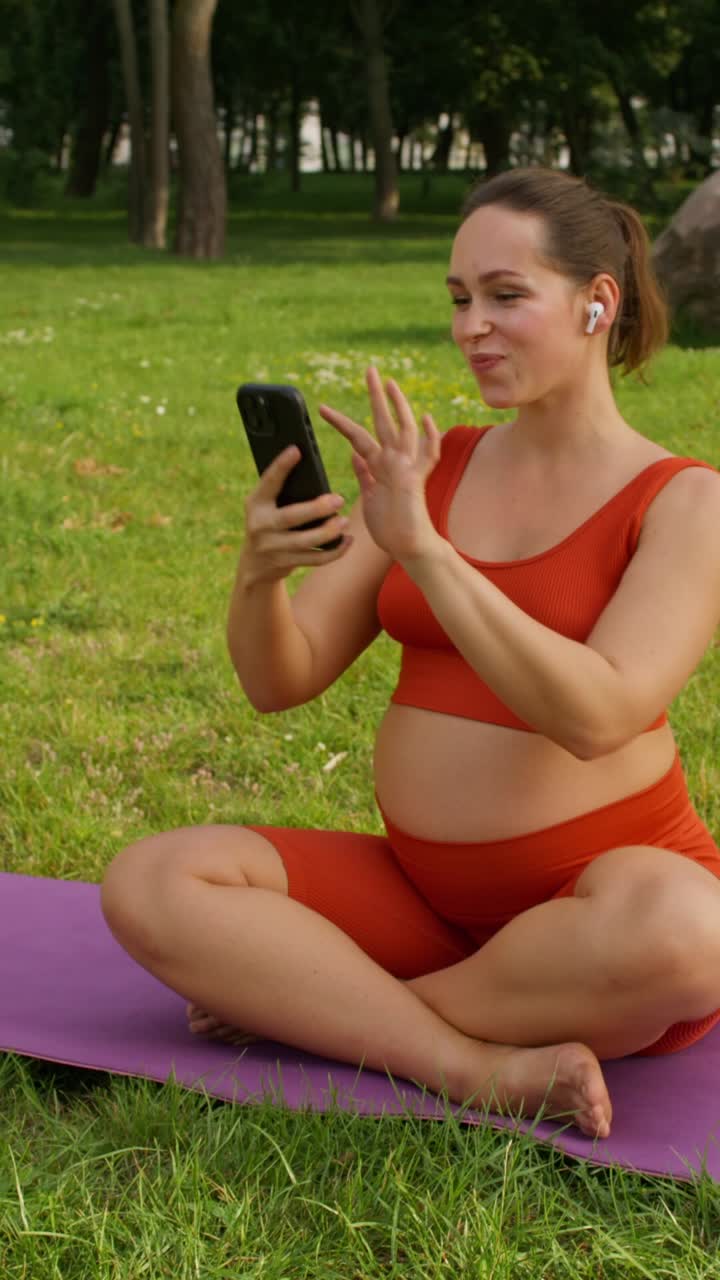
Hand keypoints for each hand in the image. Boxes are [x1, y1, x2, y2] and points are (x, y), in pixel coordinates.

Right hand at [242, 445, 350, 583]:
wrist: (255, 564)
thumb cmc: (269, 522)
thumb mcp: (266, 505)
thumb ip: (281, 490)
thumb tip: (307, 463)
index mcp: (255, 502)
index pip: (269, 482)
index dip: (281, 466)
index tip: (296, 450)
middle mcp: (260, 524)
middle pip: (291, 517)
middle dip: (317, 509)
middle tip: (338, 499)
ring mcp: (272, 547)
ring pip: (305, 541)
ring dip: (328, 532)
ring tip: (345, 521)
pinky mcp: (285, 563)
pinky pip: (314, 559)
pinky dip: (334, 551)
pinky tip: (347, 541)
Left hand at [318, 367, 440, 561]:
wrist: (409, 547)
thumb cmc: (391, 527)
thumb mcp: (369, 496)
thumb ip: (365, 474)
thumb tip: (354, 455)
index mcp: (381, 466)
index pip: (358, 436)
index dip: (341, 422)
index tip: (321, 409)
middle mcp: (395, 462)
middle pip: (384, 421)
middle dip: (376, 395)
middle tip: (369, 370)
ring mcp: (407, 469)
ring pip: (403, 429)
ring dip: (397, 405)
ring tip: (388, 383)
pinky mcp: (416, 481)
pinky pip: (427, 455)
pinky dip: (429, 437)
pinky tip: (427, 418)